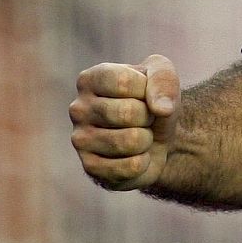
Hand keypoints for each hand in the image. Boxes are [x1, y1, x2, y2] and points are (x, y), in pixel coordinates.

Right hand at [69, 55, 179, 190]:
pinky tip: (135, 154)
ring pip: (131, 140)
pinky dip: (144, 161)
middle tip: (144, 118)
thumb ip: (163, 79)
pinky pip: (131, 167)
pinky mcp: (91, 168)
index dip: (146, 89)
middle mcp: (78, 109)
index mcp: (90, 80)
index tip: (144, 93)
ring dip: (147, 139)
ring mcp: (80, 140)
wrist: (156, 134)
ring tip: (140, 134)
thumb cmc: (152, 99)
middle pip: (127, 112)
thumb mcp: (162, 74)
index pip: (123, 81)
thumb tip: (162, 109)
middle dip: (149, 116)